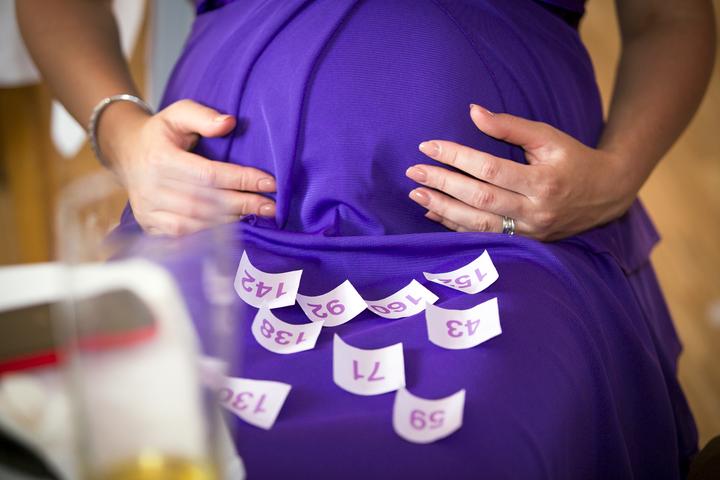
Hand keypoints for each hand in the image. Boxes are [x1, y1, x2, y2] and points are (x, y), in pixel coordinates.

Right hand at [98, 99, 276, 235]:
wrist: (126, 153)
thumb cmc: (161, 134)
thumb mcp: (178, 114)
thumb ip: (202, 115)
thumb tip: (229, 123)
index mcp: (160, 159)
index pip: (208, 174)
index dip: (241, 179)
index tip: (270, 182)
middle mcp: (152, 187)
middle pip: (206, 202)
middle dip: (243, 204)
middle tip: (271, 206)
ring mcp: (148, 209)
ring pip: (197, 222)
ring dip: (231, 220)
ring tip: (258, 214)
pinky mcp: (149, 224)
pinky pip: (183, 236)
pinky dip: (210, 234)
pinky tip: (233, 226)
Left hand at [405, 104, 636, 240]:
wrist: (605, 195)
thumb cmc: (573, 160)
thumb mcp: (549, 137)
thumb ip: (511, 126)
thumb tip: (473, 111)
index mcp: (542, 181)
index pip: (489, 169)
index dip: (456, 157)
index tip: (428, 145)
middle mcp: (535, 211)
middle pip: (479, 199)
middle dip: (442, 185)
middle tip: (414, 172)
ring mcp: (529, 232)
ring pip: (478, 225)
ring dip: (443, 210)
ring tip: (416, 195)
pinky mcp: (524, 243)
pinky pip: (483, 237)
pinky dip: (455, 227)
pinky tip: (433, 215)